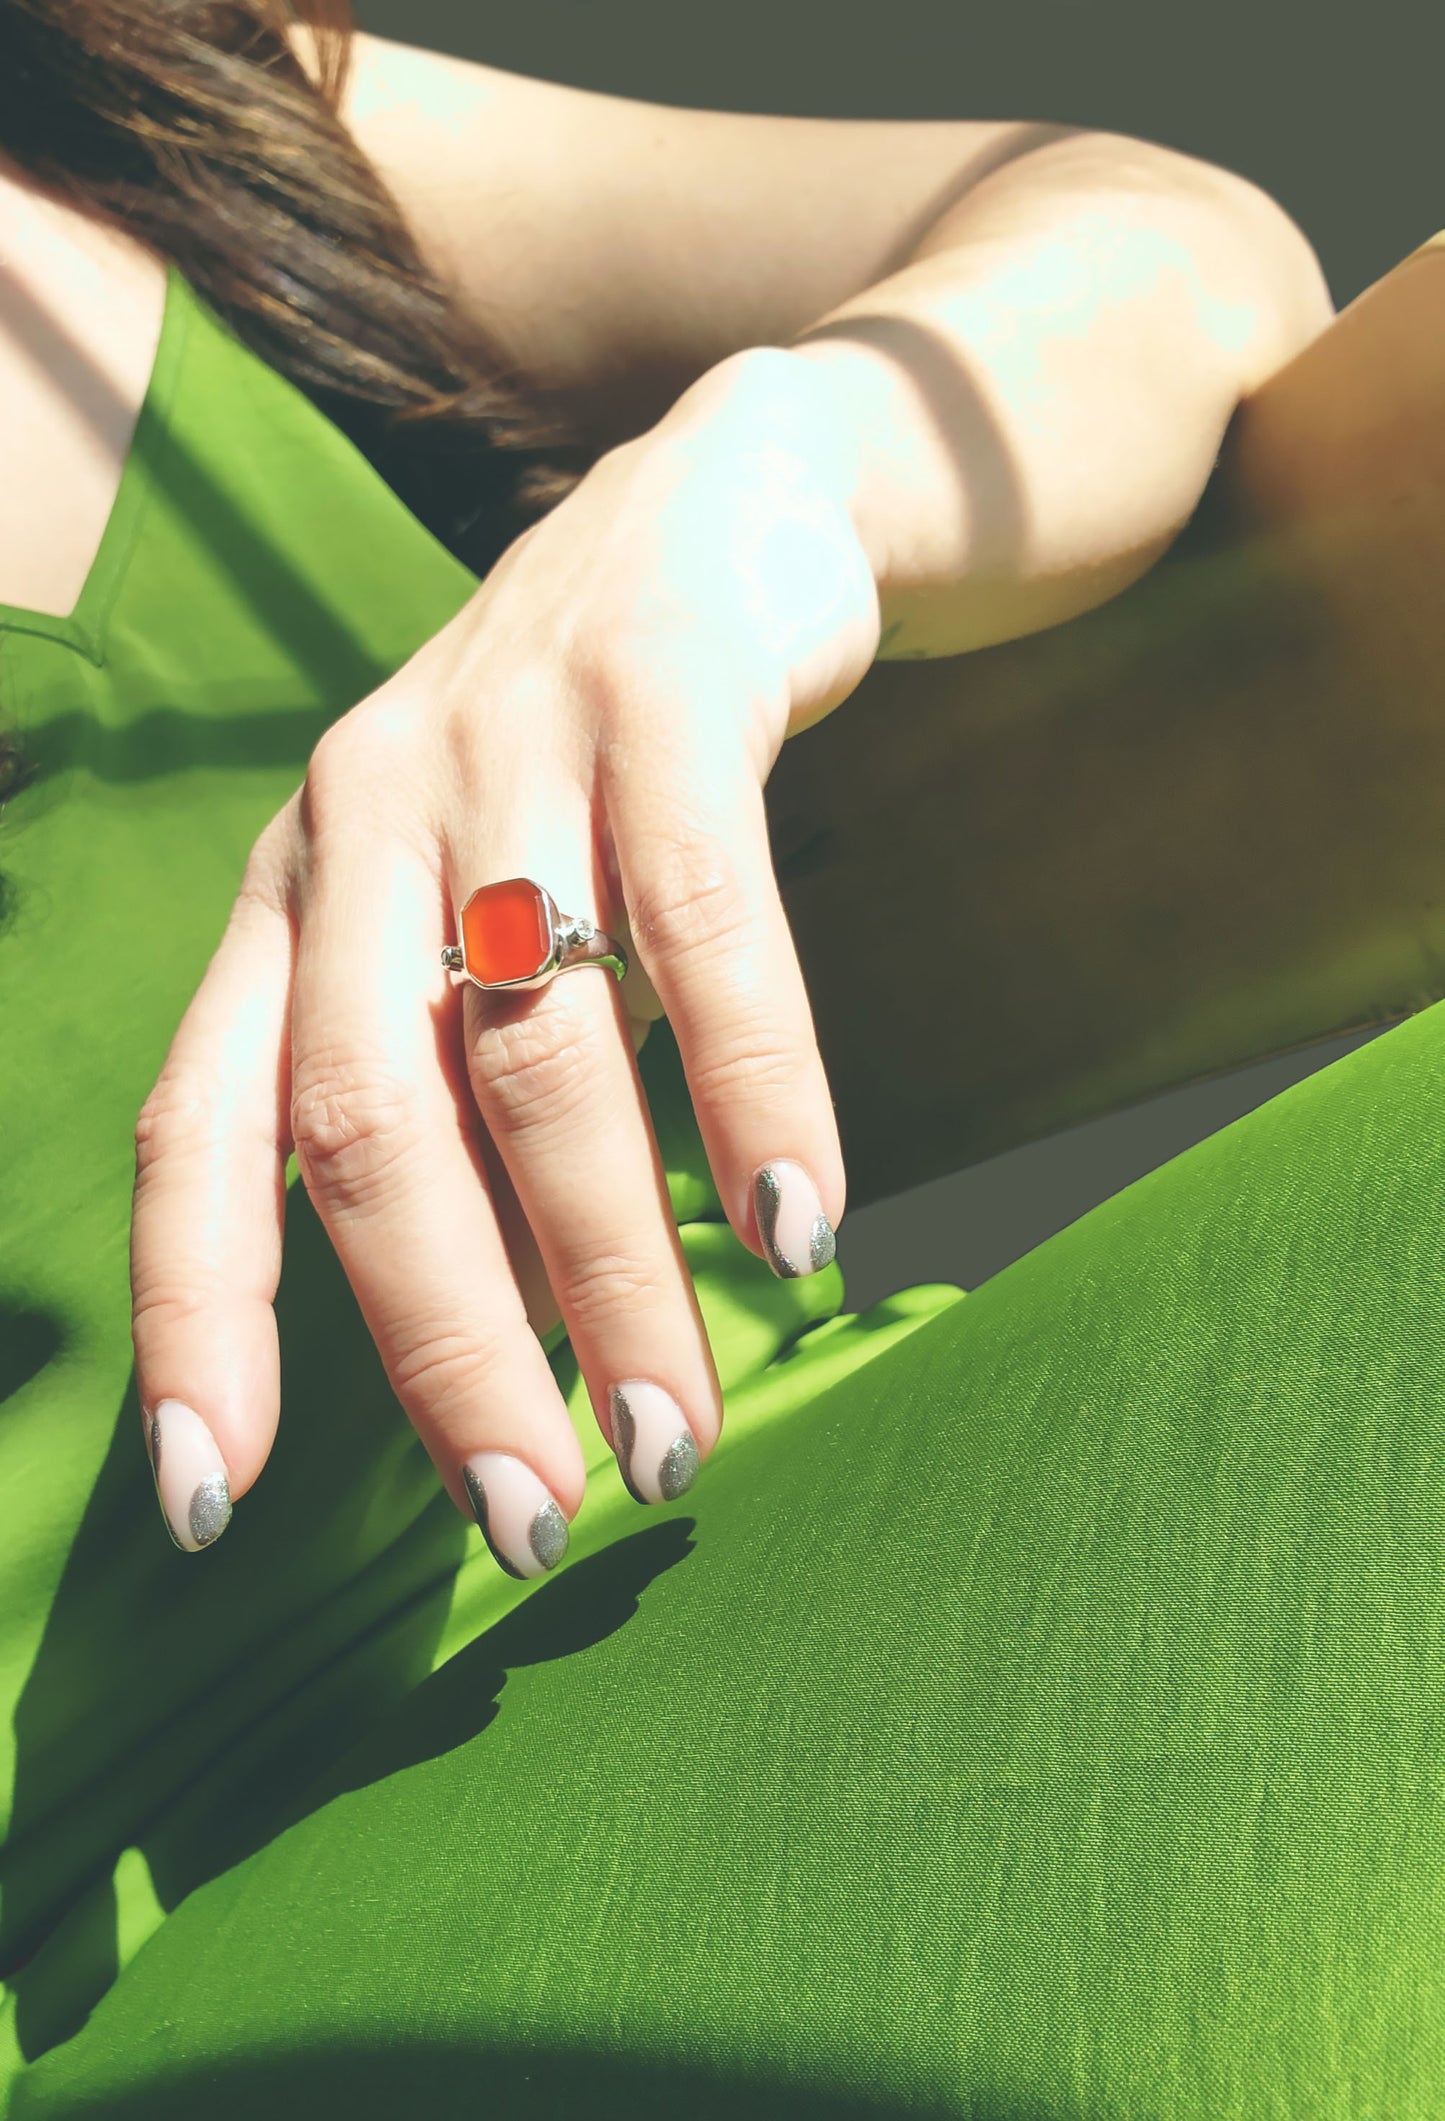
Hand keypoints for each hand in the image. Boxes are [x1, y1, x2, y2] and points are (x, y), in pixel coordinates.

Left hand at [129, 348, 883, 1570]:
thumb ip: (444, 1091)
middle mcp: (360, 823)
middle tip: (538, 1516)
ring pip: (540, 1049)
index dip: (197, 1324)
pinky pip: (703, 922)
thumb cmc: (574, 774)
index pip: (199, 1134)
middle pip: (366, 1122)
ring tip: (680, 1427)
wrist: (715, 507)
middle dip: (447, 1346)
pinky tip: (805, 1220)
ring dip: (612, 1266)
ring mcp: (505, 747)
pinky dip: (754, 1085)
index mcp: (288, 899)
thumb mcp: (461, 913)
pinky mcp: (660, 693)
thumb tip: (486, 1353)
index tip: (208, 1509)